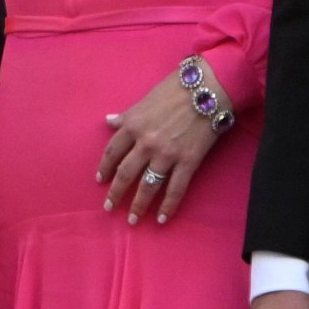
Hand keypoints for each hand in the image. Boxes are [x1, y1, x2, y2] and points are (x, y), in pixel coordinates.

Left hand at [97, 65, 230, 224]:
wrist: (208, 89)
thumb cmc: (176, 89)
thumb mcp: (145, 99)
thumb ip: (127, 115)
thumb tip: (109, 121)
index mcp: (133, 125)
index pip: (112, 151)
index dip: (105, 167)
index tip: (100, 180)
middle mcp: (146, 143)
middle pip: (126, 173)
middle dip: (116, 193)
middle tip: (109, 207)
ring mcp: (166, 155)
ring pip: (148, 186)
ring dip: (138, 205)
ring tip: (132, 219)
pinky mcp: (188, 162)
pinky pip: (175, 189)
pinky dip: (168, 206)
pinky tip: (161, 219)